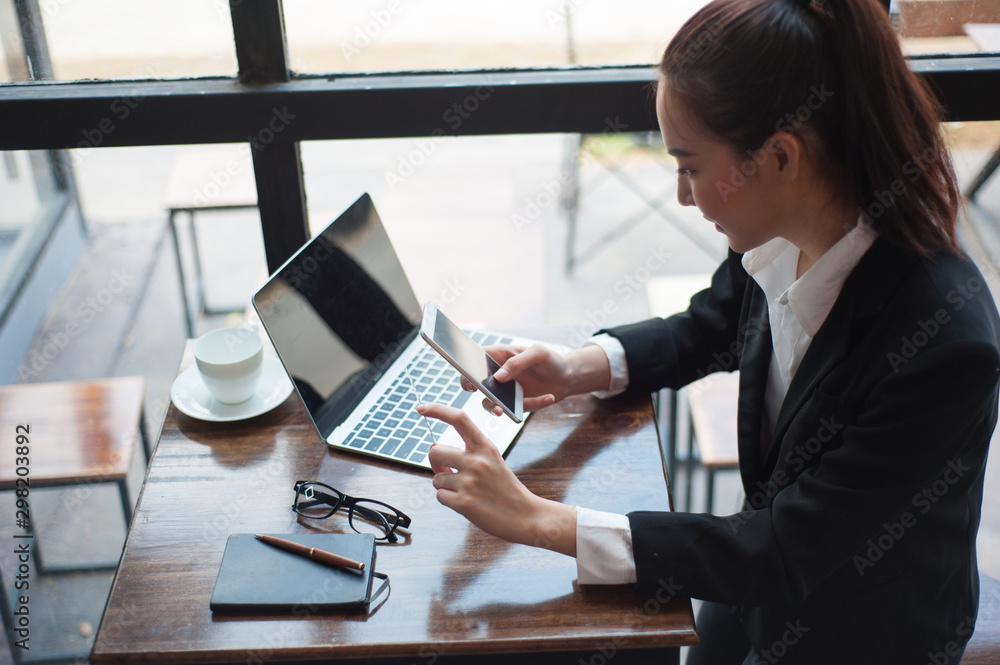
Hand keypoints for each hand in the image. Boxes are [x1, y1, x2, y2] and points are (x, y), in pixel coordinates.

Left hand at [419, 402, 576, 555]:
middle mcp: (477, 461)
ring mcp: (470, 482)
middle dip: (436, 463)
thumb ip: (467, 453)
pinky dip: (449, 500)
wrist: (526, 516)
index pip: (459, 418)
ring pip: (436, 478)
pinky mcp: (464, 502)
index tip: (421, 408)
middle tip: (447, 471)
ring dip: (445, 485)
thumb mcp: (493, 461)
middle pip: (435, 451)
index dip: (437, 410)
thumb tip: (433, 446)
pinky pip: (440, 496)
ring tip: (465, 491)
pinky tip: (466, 502)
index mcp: (486, 447)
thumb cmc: (506, 489)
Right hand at [465, 343, 573, 414]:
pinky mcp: (517, 405)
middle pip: (477, 383)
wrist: (568, 376)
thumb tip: (498, 377)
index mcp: (500, 356)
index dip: (467, 367)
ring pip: (491, 403)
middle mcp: (498, 375)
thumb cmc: (550, 360)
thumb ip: (517, 362)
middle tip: (478, 392)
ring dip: (495, 408)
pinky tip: (549, 397)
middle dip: (474, 389)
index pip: (476, 359)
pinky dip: (534, 404)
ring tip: (502, 410)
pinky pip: (518, 410)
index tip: (469, 377)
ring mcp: (506, 392)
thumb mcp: (538, 354)